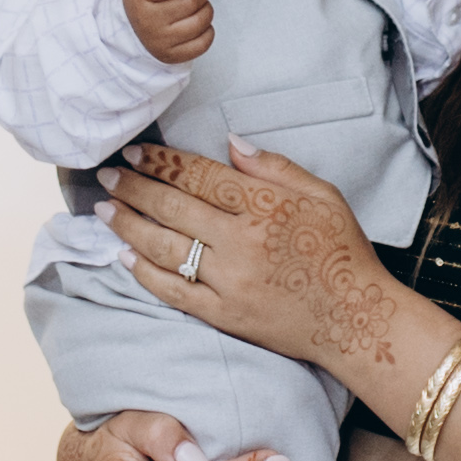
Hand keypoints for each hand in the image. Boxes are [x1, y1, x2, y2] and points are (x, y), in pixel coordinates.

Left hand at [101, 138, 400, 385]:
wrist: (355, 320)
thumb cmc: (342, 253)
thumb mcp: (322, 195)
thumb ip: (274, 167)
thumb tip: (230, 141)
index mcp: (265, 207)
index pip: (199, 176)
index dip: (161, 161)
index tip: (134, 152)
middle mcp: (242, 243)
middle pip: (173, 208)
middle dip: (134, 188)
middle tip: (106, 174)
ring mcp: (230, 282)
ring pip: (165, 248)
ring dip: (129, 226)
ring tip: (104, 210)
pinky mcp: (224, 316)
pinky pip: (174, 291)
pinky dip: (144, 273)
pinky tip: (123, 256)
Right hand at [124, 0, 213, 64]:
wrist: (133, 21)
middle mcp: (146, 18)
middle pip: (191, 1)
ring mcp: (158, 40)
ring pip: (201, 21)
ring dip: (206, 9)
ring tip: (194, 6)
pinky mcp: (170, 56)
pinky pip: (204, 42)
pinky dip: (207, 30)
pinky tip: (195, 23)